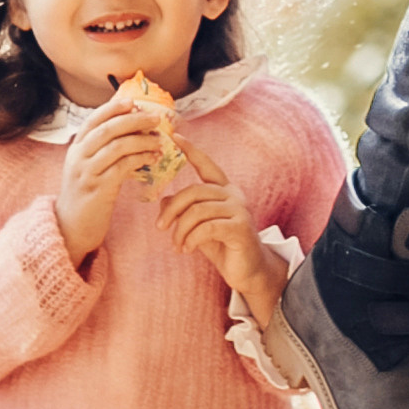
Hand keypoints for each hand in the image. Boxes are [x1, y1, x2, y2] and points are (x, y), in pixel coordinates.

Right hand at [53, 88, 182, 262]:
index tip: (132, 102)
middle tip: (155, 119)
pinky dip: (140, 159)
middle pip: (107, 129)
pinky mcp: (98, 189)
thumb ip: (102, 150)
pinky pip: (122, 167)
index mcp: (75, 148)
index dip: (113, 108)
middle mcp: (78, 157)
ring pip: (117, 146)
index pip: (93, 120)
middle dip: (133, 120)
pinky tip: (153, 159)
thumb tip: (132, 129)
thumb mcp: (88, 167)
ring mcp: (86, 173)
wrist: (70, 226)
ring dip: (142, 140)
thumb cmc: (86, 194)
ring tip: (159, 141)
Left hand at [154, 150, 285, 322]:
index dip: (191, 150)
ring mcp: (239, 210)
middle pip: (194, 191)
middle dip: (173, 209)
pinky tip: (186, 249)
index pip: (206, 165)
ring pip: (198, 210)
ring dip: (181, 229)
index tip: (174, 136)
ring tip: (176, 244)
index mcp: (224, 190)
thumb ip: (184, 212)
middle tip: (160, 227)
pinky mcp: (240, 228)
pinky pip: (207, 227)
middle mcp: (233, 195)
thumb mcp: (198, 227)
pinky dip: (191, 239)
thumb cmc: (223, 246)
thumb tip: (163, 201)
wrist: (248, 271)